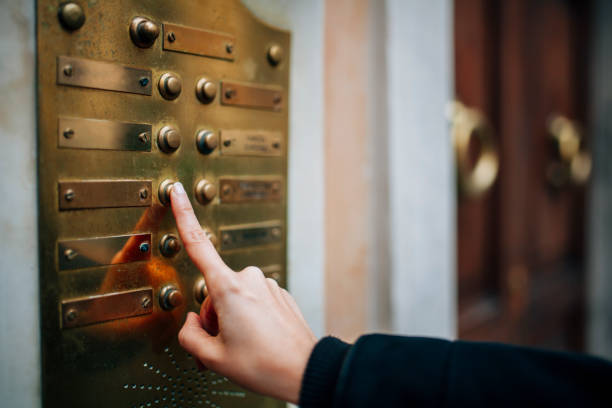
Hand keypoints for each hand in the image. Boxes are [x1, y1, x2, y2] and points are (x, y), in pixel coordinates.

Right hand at [170, 182, 316, 402]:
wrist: (305, 370)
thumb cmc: (265, 364)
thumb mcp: (213, 358)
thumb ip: (189, 336)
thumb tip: (191, 324)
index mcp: (229, 288)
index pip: (198, 244)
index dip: (184, 216)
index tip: (178, 193)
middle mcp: (249, 279)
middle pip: (214, 292)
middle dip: (213, 317)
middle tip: (223, 345)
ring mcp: (267, 285)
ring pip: (234, 299)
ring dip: (231, 320)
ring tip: (244, 346)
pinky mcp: (279, 294)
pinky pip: (253, 303)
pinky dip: (248, 320)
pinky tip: (257, 341)